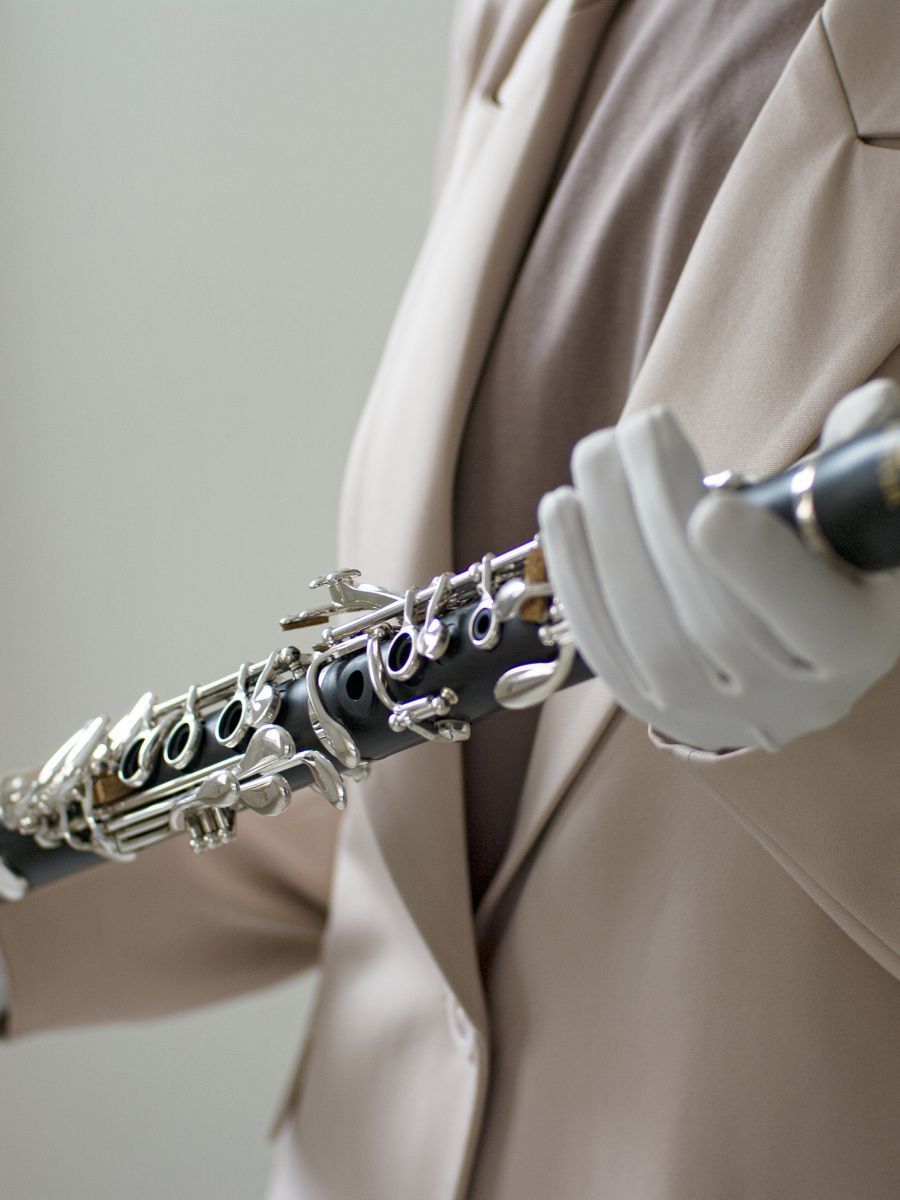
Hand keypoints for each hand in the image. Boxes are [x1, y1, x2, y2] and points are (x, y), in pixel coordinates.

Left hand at [538, 381, 899, 751]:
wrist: (795, 639)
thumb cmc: (833, 549)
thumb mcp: (865, 503)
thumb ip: (866, 455)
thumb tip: (857, 415)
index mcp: (859, 645)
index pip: (817, 622)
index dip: (759, 570)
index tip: (710, 509)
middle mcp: (793, 699)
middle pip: (713, 623)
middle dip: (662, 517)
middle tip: (633, 431)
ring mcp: (717, 716)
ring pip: (651, 638)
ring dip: (608, 538)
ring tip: (595, 455)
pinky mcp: (654, 711)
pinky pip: (606, 650)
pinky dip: (577, 578)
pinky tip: (562, 510)